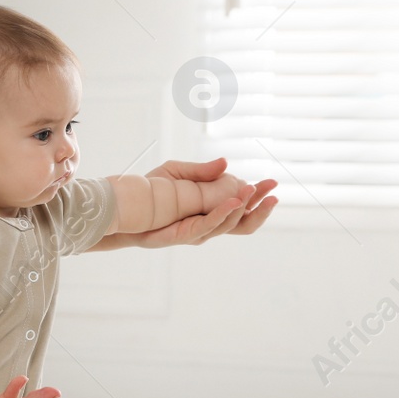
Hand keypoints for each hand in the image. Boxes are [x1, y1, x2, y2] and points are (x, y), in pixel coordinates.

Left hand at [93, 157, 276, 249]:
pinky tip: (234, 201)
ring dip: (245, 208)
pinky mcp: (185, 234)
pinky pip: (209, 225)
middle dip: (261, 208)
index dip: (258, 197)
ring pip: (230, 226)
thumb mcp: (176, 174)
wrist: (124, 210)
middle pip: (243, 222)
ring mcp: (198, 232)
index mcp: (210, 211)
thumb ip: (201, 171)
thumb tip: (226, 164)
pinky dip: (224, 214)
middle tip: (274, 192)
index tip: (272, 183)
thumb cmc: (150, 193)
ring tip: (253, 189)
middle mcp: (208, 225)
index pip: (242, 206)